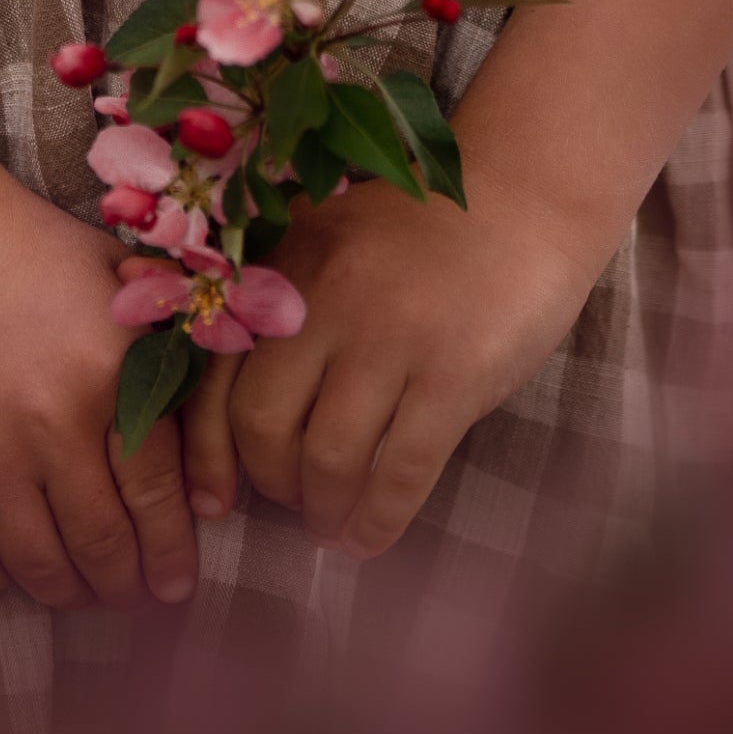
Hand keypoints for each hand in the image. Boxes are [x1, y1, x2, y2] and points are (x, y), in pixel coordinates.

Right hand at [0, 158, 198, 612]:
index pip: (160, 499)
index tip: (177, 584)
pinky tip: (7, 565)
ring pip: (40, 568)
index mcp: (110, 371)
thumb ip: (170, 354)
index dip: (174, 554)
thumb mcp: (114, 279)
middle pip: (104, 547)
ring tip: (76, 586)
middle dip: (126, 585)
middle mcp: (51, 421)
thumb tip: (208, 458)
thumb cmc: (20, 242)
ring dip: (67, 591)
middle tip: (131, 592)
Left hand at [181, 172, 609, 555]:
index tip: (211, 500)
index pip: (216, 373)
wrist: (525, 196)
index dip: (207, 452)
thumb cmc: (423, 231)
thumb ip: (283, 306)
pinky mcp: (454, 374)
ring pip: (329, 458)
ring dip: (325, 510)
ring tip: (334, 526)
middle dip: (270, 481)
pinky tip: (372, 537)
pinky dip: (379, 521)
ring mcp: (390, 336)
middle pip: (262, 422)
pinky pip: (402, 472)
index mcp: (285, 263)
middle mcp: (324, 298)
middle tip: (292, 501)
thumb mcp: (331, 244)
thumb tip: (239, 414)